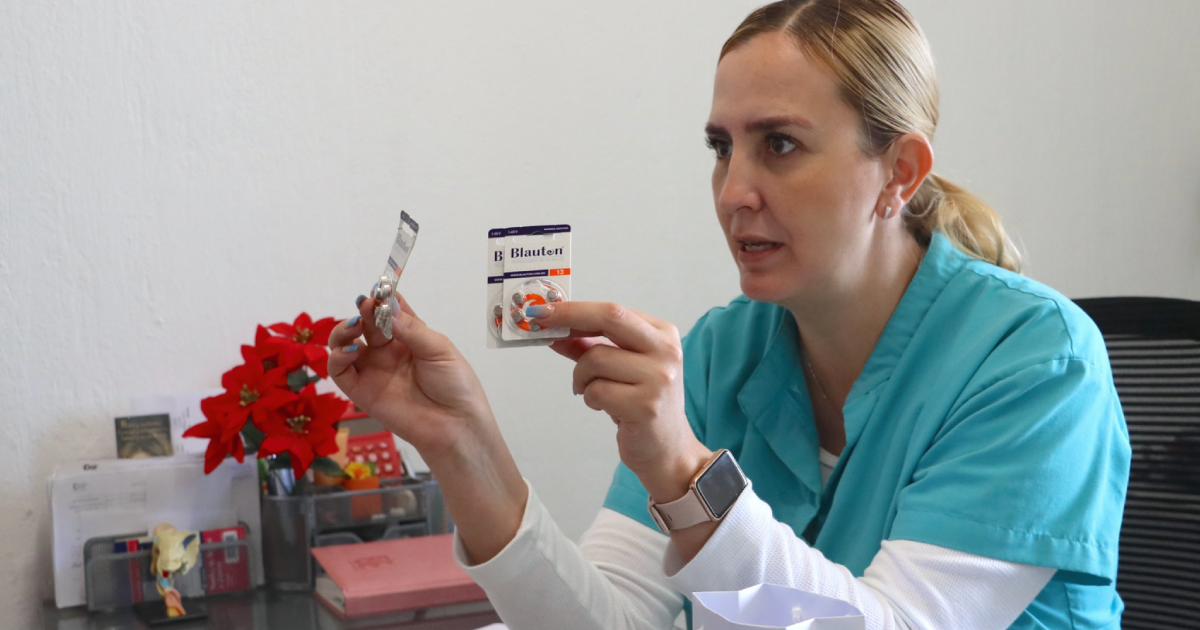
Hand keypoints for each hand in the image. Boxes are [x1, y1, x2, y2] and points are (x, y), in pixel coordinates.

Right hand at [326, 292, 492, 460]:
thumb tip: (387, 306)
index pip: (390, 311)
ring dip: (343, 330)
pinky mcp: (361, 391)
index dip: (383, 299)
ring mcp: (373, 370)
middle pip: (366, 324)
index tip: (379, 290)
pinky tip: (352, 350)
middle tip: (365, 305)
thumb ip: (412, 329)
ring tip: (354, 325)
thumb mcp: (439, 350)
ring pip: (345, 343)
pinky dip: (338, 357)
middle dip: (364, 311)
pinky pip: (339, 371)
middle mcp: (388, 351)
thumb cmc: (454, 385)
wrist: (455, 425)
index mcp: (410, 337)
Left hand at [531, 301, 711, 501]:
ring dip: (581, 377)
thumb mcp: (621, 368)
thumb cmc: (641, 404)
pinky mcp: (645, 406)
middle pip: (610, 318)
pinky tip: (605, 406)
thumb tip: (553, 329)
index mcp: (663, 334)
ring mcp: (658, 378)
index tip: (543, 310)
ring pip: (595, 359)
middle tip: (540, 322)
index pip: (613, 310)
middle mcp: (666, 351)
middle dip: (568, 317)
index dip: (574, 309)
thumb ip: (590, 346)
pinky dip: (590, 398)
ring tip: (593, 391)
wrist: (668, 449)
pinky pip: (596, 391)